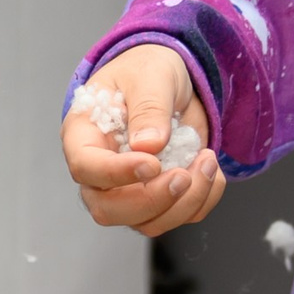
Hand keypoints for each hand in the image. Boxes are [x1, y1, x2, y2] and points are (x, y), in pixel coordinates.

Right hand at [62, 43, 224, 235]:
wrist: (171, 82)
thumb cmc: (147, 71)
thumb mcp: (151, 75)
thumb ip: (149, 107)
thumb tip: (149, 144)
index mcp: (84, 136)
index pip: (86, 167)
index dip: (116, 173)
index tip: (152, 163)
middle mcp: (99, 172)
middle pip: (108, 209)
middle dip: (151, 200)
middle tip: (184, 175)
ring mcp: (127, 190)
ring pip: (145, 222)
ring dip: (185, 201)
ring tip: (207, 161)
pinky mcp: (157, 198)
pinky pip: (178, 217)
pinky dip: (203, 199)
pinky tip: (210, 169)